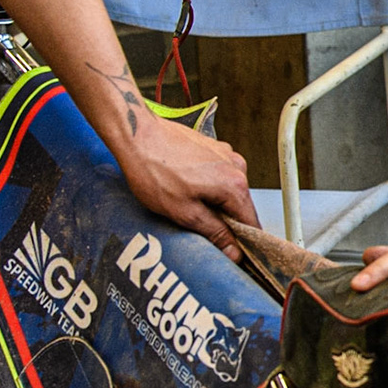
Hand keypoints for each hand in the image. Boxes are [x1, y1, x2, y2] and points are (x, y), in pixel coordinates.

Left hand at [114, 117, 254, 259]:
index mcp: (235, 185)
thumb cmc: (153, 170)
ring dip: (215, 201)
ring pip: (229, 190)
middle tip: (199, 227)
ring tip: (186, 201)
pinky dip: (208, 184)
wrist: (135, 134)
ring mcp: (226, 154)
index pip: (252, 224)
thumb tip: (234, 251)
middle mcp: (237, 167)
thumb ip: (214, 233)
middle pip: (241, 206)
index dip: (244, 242)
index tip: (234, 253)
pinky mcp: (214, 148)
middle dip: (225, 220)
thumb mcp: (183, 212)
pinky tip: (185, 184)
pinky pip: (219, 174)